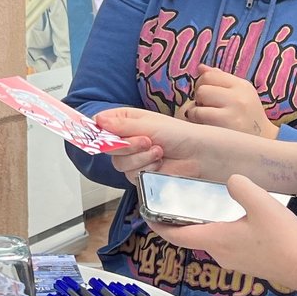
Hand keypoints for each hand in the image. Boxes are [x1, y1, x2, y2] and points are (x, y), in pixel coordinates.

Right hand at [93, 106, 212, 179]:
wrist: (198, 155)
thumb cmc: (179, 135)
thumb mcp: (149, 125)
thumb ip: (122, 125)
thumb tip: (98, 121)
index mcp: (126, 121)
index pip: (101, 124)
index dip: (98, 130)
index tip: (101, 134)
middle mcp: (126, 138)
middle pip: (107, 147)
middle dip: (127, 146)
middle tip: (146, 141)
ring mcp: (132, 157)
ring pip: (119, 163)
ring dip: (140, 158)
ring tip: (158, 151)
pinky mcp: (139, 174)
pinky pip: (131, 175)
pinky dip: (146, 168)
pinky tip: (159, 162)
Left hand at [145, 175, 296, 287]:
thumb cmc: (283, 238)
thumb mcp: (260, 202)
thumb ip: (240, 186)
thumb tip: (232, 181)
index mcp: (215, 239)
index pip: (176, 235)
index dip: (158, 225)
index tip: (147, 215)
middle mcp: (220, 254)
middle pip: (193, 237)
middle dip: (183, 222)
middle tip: (178, 203)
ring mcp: (236, 262)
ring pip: (213, 241)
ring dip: (207, 226)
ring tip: (210, 206)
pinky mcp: (250, 264)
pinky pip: (230, 246)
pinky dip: (225, 232)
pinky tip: (241, 220)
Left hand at [182, 65, 269, 136]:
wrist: (263, 143)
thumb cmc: (247, 118)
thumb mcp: (240, 95)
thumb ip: (221, 80)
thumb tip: (201, 68)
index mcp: (242, 86)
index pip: (210, 74)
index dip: (202, 84)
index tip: (207, 97)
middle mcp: (239, 96)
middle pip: (202, 86)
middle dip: (199, 97)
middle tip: (206, 108)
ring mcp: (233, 110)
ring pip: (199, 98)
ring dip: (196, 109)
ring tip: (205, 117)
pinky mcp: (225, 125)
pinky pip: (199, 114)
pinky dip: (195, 119)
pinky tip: (204, 125)